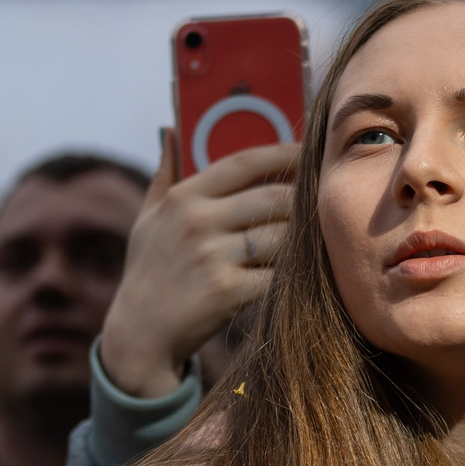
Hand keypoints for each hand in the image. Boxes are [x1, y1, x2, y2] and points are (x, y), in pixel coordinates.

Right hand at [100, 132, 295, 397]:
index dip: (284, 152)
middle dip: (305, 200)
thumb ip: (164, 174)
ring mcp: (213, 256)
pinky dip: (295, 273)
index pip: (245, 162)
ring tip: (319, 238)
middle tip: (325, 202)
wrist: (140, 334)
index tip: (309, 152)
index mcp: (183, 197)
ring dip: (304, 238)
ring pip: (282, 235)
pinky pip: (278, 274)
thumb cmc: (149, 272)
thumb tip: (170, 131)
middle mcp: (197, 221)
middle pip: (274, 197)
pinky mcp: (228, 291)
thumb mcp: (148, 219)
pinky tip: (303, 273)